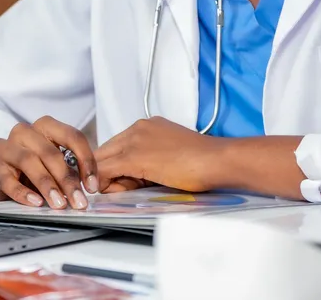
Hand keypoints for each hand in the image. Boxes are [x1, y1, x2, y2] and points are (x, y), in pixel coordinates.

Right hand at [0, 116, 98, 209]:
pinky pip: (9, 181)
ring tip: (60, 204)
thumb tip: (89, 189)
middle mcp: (26, 134)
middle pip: (51, 153)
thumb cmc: (33, 165)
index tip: (93, 185)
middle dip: (68, 180)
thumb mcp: (53, 161)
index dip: (86, 160)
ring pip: (30, 163)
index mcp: (45, 127)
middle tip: (80, 201)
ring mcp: (8, 150)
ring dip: (48, 185)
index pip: (72, 136)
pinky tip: (36, 202)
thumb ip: (70, 168)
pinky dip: (24, 193)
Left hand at [94, 116, 220, 192]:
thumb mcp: (169, 157)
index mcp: (147, 126)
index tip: (126, 183)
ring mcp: (134, 140)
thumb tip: (132, 180)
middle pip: (105, 152)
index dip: (116, 167)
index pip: (117, 147)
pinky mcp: (134, 156)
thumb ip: (148, 163)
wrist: (217, 160)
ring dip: (109, 180)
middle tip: (123, 191)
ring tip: (130, 192)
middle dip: (108, 174)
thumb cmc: (203, 163)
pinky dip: (105, 183)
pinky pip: (106, 170)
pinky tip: (117, 193)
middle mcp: (137, 128)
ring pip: (103, 160)